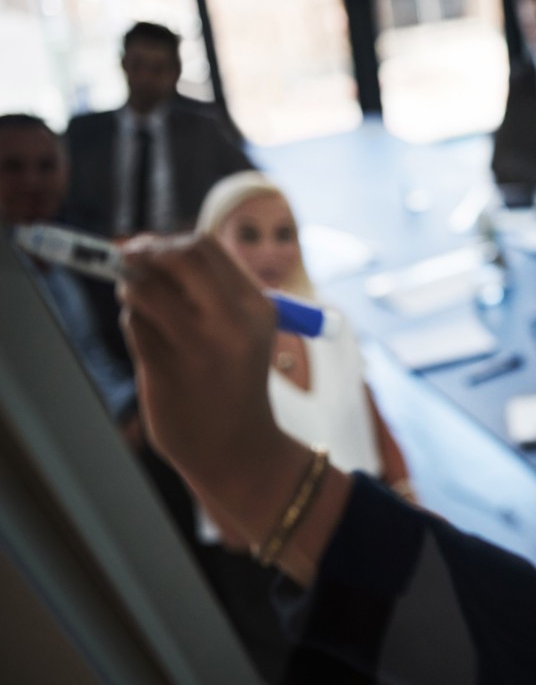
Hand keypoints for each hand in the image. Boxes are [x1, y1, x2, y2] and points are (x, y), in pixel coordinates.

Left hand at [117, 234, 308, 542]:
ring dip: (132, 290)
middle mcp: (232, 322)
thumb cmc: (232, 381)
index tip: (145, 248)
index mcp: (256, 307)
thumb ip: (205, 290)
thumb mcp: (241, 330)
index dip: (165, 241)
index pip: (204, 246)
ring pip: (146, 289)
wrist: (238, 448)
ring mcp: (199, 346)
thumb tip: (141, 247)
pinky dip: (133, 323)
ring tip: (139, 306)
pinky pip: (135, 325)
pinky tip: (149, 341)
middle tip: (125, 260)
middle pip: (177, 256)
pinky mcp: (168, 369)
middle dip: (142, 252)